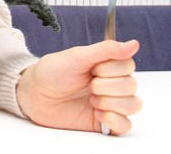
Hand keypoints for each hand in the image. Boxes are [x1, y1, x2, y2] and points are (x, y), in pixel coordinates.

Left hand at [16, 39, 141, 135]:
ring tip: (91, 101)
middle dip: (106, 86)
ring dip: (110, 102)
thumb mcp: (77, 57)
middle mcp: (111, 83)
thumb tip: (134, 43)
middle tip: (88, 84)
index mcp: (105, 64)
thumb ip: (105, 50)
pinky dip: (114, 120)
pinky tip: (97, 114)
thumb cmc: (52, 72)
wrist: (35, 95)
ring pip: (133, 104)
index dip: (111, 68)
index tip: (92, 68)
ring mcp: (110, 103)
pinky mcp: (106, 122)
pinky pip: (126, 126)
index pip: (128, 64)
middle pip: (131, 85)